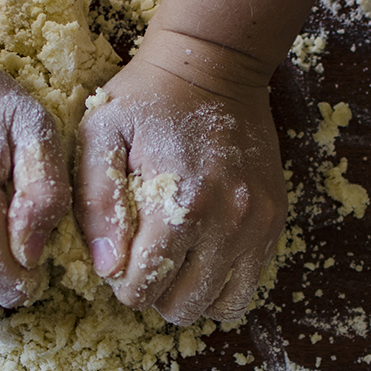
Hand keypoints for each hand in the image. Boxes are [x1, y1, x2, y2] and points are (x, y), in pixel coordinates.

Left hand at [74, 31, 286, 325]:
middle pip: (182, 306)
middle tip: (143, 258)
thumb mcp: (100, 136)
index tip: (118, 255)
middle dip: (154, 293)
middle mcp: (227, 222)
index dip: (120, 282)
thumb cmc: (146, 99)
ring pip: (221, 306)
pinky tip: (200, 255)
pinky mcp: (273, 221)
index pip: (143, 288)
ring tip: (173, 261)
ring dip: (190, 295)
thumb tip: (108, 268)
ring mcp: (257, 224)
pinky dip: (221, 283)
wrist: (214, 64)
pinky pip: (248, 284)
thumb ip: (97, 205)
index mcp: (180, 204)